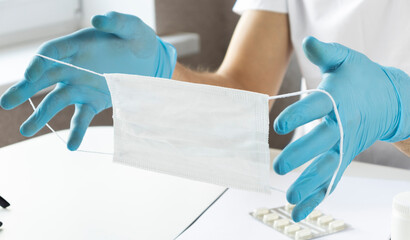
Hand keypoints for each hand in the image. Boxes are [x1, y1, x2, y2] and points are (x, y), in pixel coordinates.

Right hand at [0, 11, 176, 149]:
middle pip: (44, 78)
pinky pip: (81, 118)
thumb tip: (99, 18)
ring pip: (56, 101)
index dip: (39, 64)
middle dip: (25, 89)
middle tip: (5, 102)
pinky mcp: (93, 102)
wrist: (149, 62)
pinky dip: (76, 131)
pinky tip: (72, 146)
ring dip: (40, 115)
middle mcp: (73, 67)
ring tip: (26, 130)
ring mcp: (81, 87)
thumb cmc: (138, 40)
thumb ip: (118, 21)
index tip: (31, 76)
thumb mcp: (132, 29)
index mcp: (77, 46)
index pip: (51, 54)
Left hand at [273, 36, 409, 221]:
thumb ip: (327, 53)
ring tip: (290, 199)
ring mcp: (344, 145)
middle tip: (279, 167)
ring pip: (326, 167)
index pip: (317, 106)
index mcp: (338, 99)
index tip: (280, 123)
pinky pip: (330, 179)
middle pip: (321, 142)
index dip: (299, 114)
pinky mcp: (344, 157)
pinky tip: (299, 211)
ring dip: (309, 184)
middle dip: (301, 155)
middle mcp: (341, 125)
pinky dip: (316, 196)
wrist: (390, 100)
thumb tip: (308, 41)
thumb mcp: (346, 60)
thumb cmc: (361, 78)